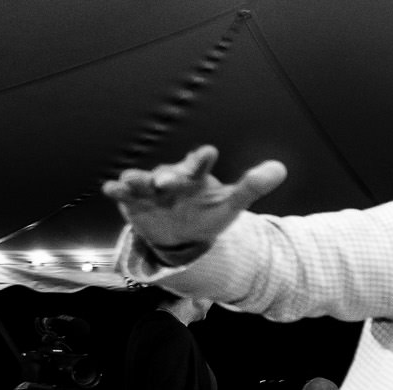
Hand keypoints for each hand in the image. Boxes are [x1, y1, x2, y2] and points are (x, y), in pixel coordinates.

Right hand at [101, 145, 286, 256]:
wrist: (179, 233)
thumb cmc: (205, 213)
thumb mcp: (230, 204)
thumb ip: (252, 187)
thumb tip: (281, 168)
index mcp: (195, 176)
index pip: (199, 165)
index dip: (202, 159)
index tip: (209, 153)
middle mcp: (171, 178)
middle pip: (168, 174)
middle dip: (167, 176)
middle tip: (167, 181)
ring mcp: (150, 188)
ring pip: (141, 180)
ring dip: (137, 180)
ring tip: (133, 182)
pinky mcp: (132, 199)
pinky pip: (122, 192)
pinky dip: (116, 189)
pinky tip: (111, 189)